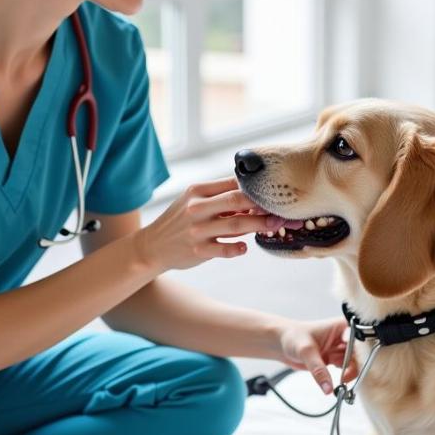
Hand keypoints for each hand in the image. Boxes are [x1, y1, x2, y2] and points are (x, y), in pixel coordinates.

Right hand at [133, 176, 284, 274]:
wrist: (153, 246)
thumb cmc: (180, 220)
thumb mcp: (193, 201)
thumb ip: (219, 198)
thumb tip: (253, 198)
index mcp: (197, 191)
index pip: (231, 183)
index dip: (254, 188)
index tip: (272, 193)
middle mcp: (197, 208)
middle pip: (237, 200)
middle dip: (262, 205)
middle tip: (281, 209)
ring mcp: (198, 230)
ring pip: (236, 224)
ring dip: (259, 225)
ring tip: (274, 226)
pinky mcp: (198, 251)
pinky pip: (225, 249)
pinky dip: (238, 248)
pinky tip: (245, 246)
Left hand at [277, 317, 358, 394]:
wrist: (281, 343)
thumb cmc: (293, 337)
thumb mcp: (305, 351)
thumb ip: (318, 369)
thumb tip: (328, 388)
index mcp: (342, 327)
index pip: (359, 340)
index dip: (360, 353)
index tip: (352, 366)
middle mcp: (344, 337)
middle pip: (360, 354)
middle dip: (354, 367)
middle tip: (345, 379)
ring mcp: (340, 349)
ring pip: (354, 365)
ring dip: (349, 375)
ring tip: (341, 384)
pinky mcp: (335, 360)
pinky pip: (345, 371)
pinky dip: (343, 379)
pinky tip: (338, 384)